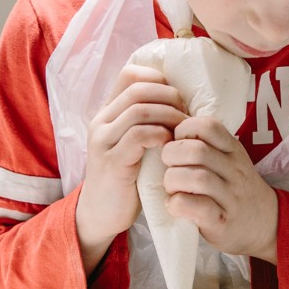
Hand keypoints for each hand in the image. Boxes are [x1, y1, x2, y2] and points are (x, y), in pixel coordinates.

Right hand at [76, 64, 188, 275]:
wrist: (102, 214)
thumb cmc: (127, 176)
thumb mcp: (133, 142)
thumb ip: (147, 121)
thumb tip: (183, 100)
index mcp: (108, 112)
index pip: (130, 74)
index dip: (158, 79)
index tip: (176, 97)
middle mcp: (101, 121)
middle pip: (138, 88)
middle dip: (169, 96)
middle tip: (186, 113)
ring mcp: (103, 141)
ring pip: (138, 109)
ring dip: (169, 115)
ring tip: (183, 130)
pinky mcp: (112, 162)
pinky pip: (138, 136)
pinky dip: (159, 135)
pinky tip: (169, 144)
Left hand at [161, 116, 278, 263]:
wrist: (268, 223)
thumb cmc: (236, 187)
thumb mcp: (229, 159)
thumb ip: (206, 145)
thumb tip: (167, 132)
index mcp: (233, 150)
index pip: (208, 126)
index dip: (184, 130)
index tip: (177, 143)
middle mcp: (234, 170)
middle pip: (196, 151)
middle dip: (171, 155)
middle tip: (169, 167)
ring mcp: (230, 197)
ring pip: (195, 177)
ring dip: (172, 181)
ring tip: (171, 188)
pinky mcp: (221, 222)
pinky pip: (194, 206)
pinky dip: (177, 204)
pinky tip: (175, 205)